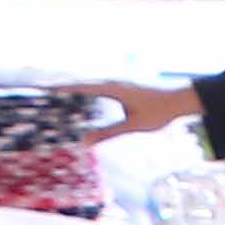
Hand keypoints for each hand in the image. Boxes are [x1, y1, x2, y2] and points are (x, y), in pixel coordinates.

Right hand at [57, 78, 202, 132]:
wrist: (181, 100)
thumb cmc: (159, 112)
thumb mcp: (133, 126)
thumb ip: (108, 133)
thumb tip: (85, 142)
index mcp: (113, 88)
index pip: (81, 87)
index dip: (62, 89)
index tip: (44, 90)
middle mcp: (113, 83)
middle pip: (82, 85)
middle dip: (63, 90)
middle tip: (43, 93)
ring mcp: (119, 85)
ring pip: (90, 87)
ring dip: (74, 92)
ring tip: (56, 99)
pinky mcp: (124, 90)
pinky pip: (100, 91)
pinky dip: (87, 95)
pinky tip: (83, 105)